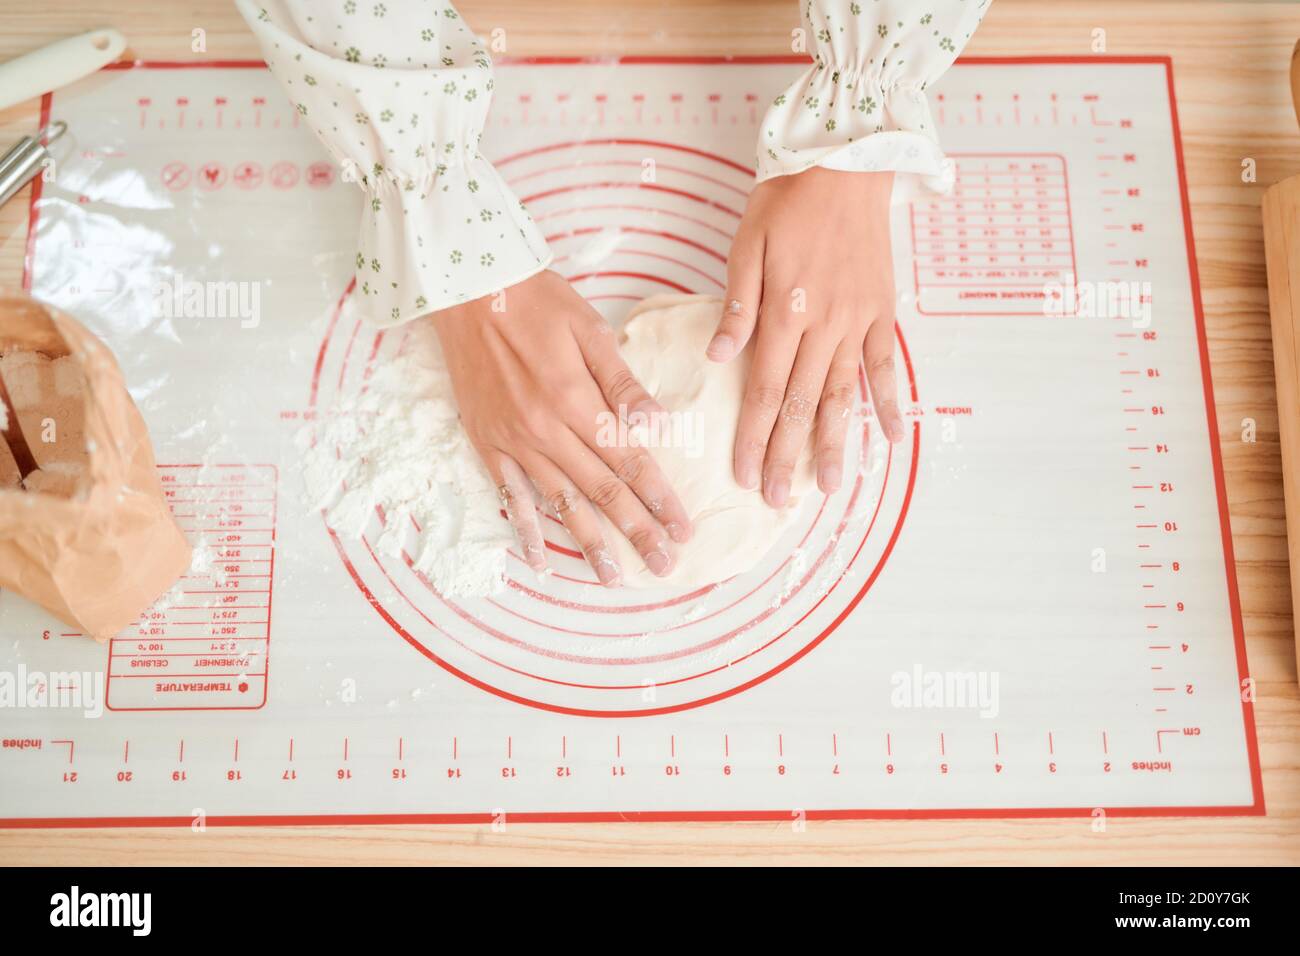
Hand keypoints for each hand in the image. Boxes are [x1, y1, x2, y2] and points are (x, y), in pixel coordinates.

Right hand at [431, 270, 691, 585]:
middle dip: (637, 531)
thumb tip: (659, 427)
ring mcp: (513, 441)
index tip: (683, 528)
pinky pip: (509, 496)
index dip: (659, 497)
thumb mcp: (589, 329)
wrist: (465, 290)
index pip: (628, 460)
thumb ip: (623, 383)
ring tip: (613, 577)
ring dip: (589, 543)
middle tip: (665, 565)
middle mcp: (544, 430)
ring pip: (559, 503)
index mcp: (575, 400)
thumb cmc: (535, 301)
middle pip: (601, 491)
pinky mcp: (487, 443)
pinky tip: (538, 561)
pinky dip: (524, 530)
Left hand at [708, 168, 903, 504]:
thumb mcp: (745, 246)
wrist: (845, 160)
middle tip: (780, 500)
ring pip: (844, 394)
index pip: (763, 390)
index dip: (754, 436)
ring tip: (829, 486)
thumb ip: (736, 307)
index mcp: (783, 312)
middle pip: (801, 403)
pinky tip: (889, 439)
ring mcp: (858, 320)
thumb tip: (717, 359)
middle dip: (788, 455)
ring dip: (835, 442)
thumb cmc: (785, 201)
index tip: (746, 475)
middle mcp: (824, 324)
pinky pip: (886, 366)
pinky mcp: (882, 311)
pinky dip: (889, 403)